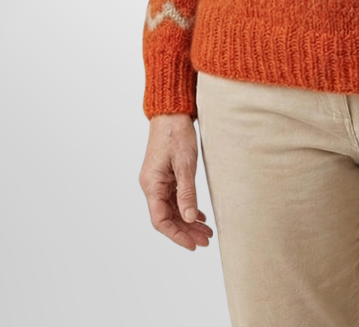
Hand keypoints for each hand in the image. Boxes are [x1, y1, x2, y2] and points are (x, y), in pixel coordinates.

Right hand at [140, 113, 213, 249]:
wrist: (171, 112)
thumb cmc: (176, 134)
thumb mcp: (185, 163)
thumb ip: (187, 192)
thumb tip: (189, 218)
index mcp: (151, 185)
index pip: (160, 221)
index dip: (177, 235)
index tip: (193, 245)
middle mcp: (151, 186)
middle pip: (167, 217)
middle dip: (186, 231)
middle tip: (206, 240)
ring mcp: (157, 181)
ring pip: (172, 209)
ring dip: (188, 221)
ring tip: (207, 231)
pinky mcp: (164, 175)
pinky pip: (174, 198)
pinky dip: (186, 208)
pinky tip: (199, 214)